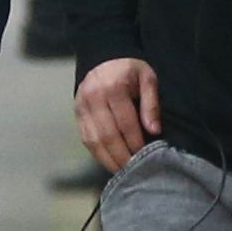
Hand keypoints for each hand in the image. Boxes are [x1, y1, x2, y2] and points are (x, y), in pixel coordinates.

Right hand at [76, 57, 160, 171]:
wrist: (103, 59)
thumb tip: (154, 130)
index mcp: (113, 88)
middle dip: (122, 156)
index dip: (135, 142)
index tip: (146, 156)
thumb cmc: (129, 71)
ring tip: (123, 170)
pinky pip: (86, 139)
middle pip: (107, 135)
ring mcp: (81, 107)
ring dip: (108, 159)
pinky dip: (98, 154)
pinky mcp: (76, 114)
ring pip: (93, 140)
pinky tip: (110, 162)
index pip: (125, 123)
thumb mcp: (147, 78)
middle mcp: (93, 98)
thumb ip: (151, 104)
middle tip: (135, 170)